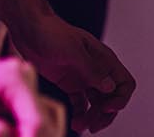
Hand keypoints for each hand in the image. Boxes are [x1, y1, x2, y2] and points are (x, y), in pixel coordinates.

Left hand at [0, 56, 65, 136]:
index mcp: (11, 78)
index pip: (35, 120)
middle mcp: (23, 77)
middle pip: (41, 122)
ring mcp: (20, 85)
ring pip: (37, 122)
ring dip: (26, 134)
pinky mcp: (13, 95)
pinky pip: (25, 119)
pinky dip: (19, 132)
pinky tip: (1, 135)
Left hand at [5, 15, 133, 131]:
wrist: (28, 28)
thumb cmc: (51, 32)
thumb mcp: (72, 50)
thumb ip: (91, 69)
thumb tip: (109, 87)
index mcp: (104, 59)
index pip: (124, 83)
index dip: (120, 98)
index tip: (106, 108)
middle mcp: (97, 69)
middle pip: (111, 98)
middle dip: (104, 114)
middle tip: (91, 126)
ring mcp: (83, 77)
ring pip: (97, 103)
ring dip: (92, 116)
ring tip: (78, 126)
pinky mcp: (69, 83)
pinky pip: (81, 103)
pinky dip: (80, 114)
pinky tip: (74, 122)